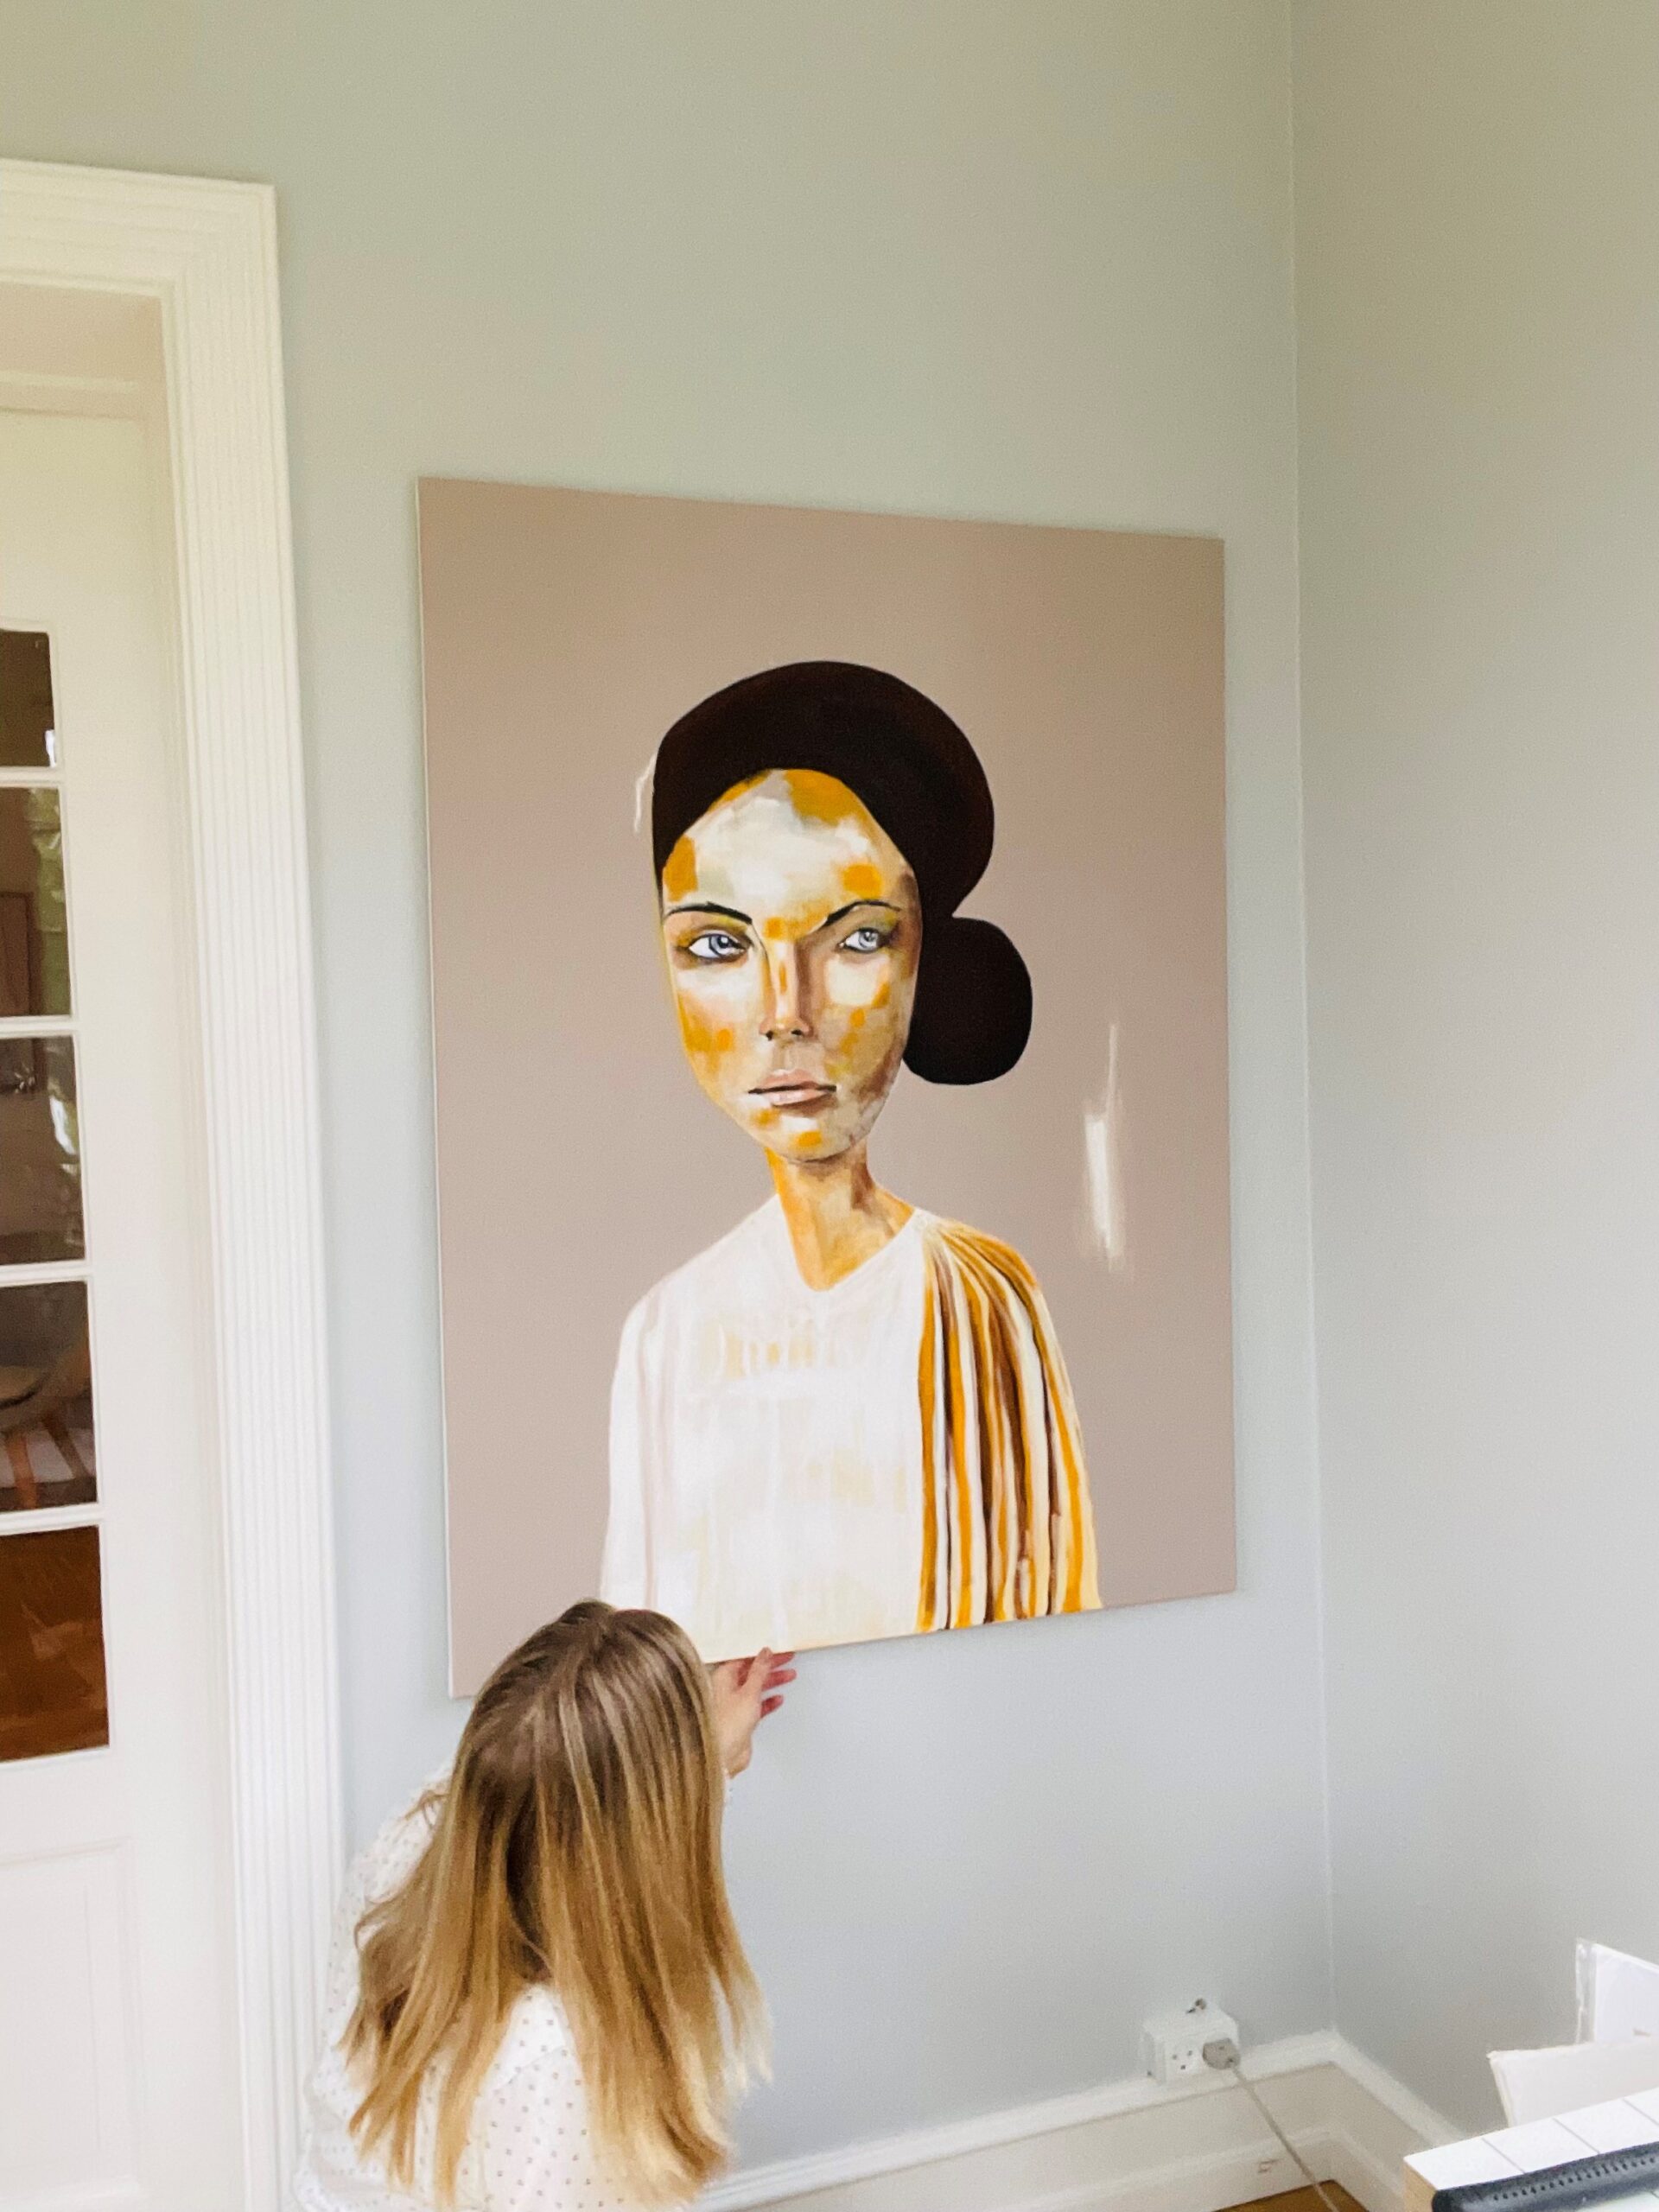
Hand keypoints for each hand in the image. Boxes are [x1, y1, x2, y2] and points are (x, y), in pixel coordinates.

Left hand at [708, 1649, 795, 1777]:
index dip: (762, 1654)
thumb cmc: (727, 1724)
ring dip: (773, 1681)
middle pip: (752, 1672)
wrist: (724, 1755)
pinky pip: (758, 1706)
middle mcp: (727, 1689)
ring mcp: (735, 1705)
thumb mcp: (749, 1692)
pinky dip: (768, 1701)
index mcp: (723, 1677)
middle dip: (771, 1666)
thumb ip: (759, 1671)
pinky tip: (778, 1698)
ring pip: (757, 1688)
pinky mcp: (742, 1719)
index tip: (776, 1650)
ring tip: (789, 1675)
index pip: (745, 1659)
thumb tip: (764, 1653)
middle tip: (787, 1658)